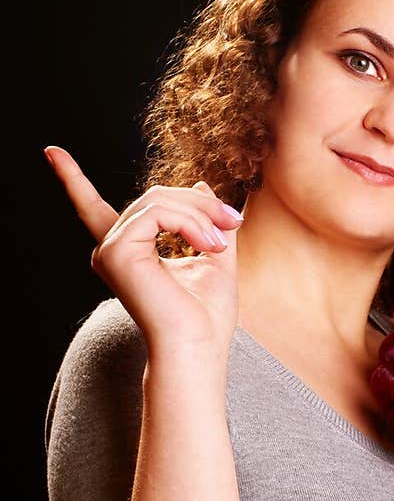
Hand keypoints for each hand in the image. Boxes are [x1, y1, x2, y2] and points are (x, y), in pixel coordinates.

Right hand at [45, 146, 244, 361]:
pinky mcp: (116, 252)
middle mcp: (112, 250)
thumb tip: (202, 186)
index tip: (52, 152)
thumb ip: (207, 222)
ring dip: (200, 215)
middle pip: (155, 198)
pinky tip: (208, 244)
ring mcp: (110, 250)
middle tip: (234, 221)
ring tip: (222, 241)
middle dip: (198, 204)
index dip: (73, 180)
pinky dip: (190, 222)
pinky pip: (157, 213)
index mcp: (129, 252)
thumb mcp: (214, 257)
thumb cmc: (208, 316)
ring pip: (158, 201)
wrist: (198, 348)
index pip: (93, 209)